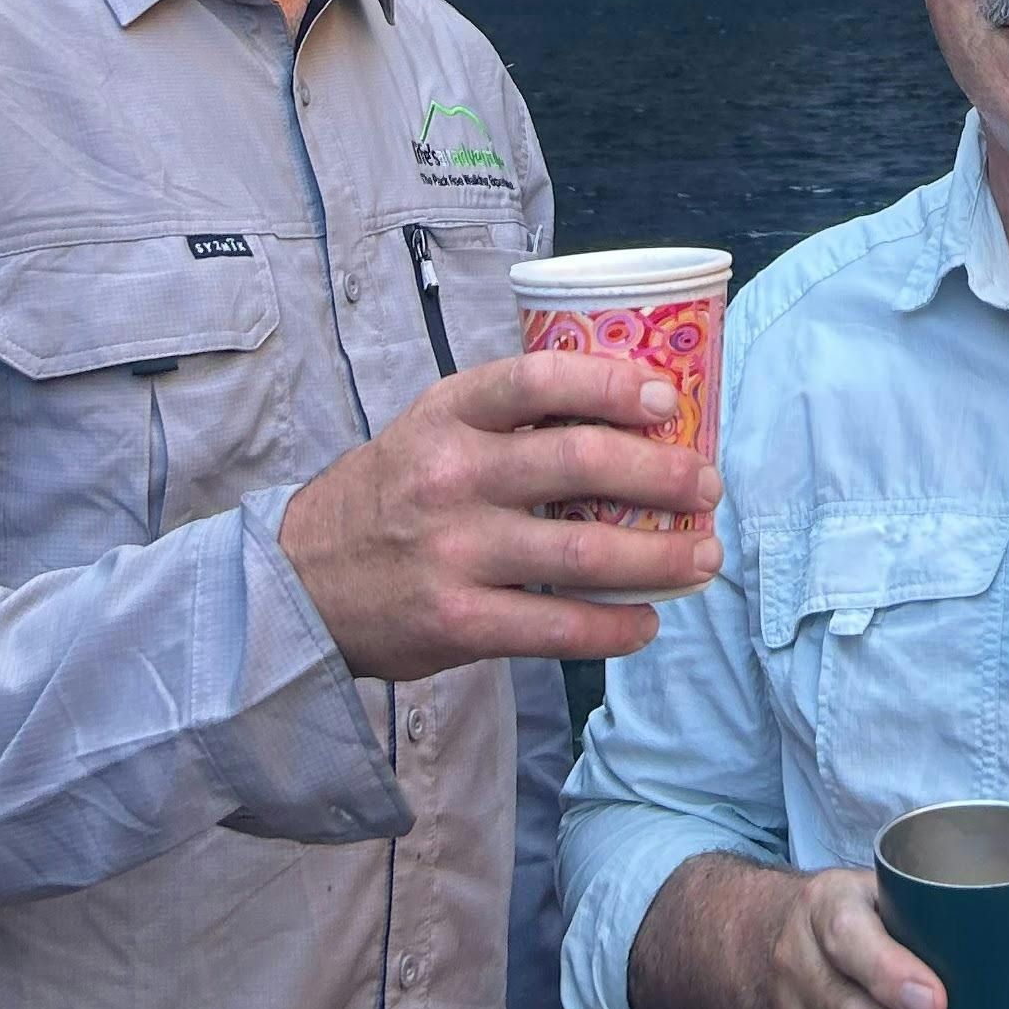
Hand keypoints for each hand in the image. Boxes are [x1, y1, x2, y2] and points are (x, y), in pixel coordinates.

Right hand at [278, 346, 720, 675]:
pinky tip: (648, 620)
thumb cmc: (392, 493)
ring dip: (661, 557)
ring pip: (583, 553)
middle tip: (708, 484)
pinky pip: (558, 628)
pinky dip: (616, 627)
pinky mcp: (457, 622)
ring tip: (704, 556)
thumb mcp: (432, 428)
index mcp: (449, 414)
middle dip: (662, 475)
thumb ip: (509, 419)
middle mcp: (452, 476)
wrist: (301, 580)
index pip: (540, 380)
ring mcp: (455, 553)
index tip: (669, 402)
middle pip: (579, 463)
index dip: (614, 385)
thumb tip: (626, 414)